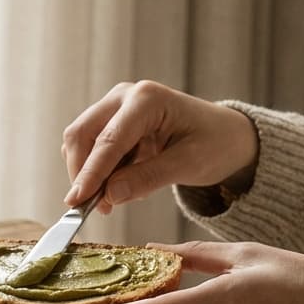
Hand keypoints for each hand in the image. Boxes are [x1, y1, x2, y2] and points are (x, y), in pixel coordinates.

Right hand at [62, 80, 258, 212]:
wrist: (227, 136)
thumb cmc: (216, 144)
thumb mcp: (189, 164)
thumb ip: (147, 178)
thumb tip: (108, 196)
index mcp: (147, 99)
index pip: (108, 140)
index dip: (90, 173)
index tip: (76, 201)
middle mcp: (124, 96)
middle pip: (82, 134)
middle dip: (82, 173)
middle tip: (90, 207)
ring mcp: (115, 106)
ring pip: (80, 141)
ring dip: (87, 173)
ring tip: (111, 200)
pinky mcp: (111, 120)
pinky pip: (90, 147)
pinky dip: (96, 170)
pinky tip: (119, 184)